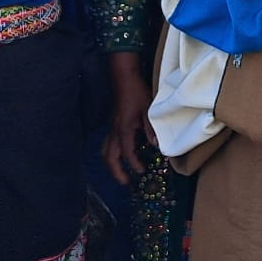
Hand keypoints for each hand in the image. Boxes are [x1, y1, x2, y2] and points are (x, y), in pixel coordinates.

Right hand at [101, 53, 156, 186]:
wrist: (124, 78)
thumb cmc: (137, 92)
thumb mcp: (148, 110)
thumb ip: (150, 128)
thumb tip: (155, 146)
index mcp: (123, 129)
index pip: (127, 153)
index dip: (134, 164)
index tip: (142, 171)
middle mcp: (114, 131)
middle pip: (109, 157)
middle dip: (115, 171)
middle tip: (125, 182)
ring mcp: (111, 128)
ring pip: (106, 151)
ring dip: (112, 164)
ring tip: (121, 172)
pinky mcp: (112, 124)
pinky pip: (108, 144)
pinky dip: (113, 154)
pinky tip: (122, 155)